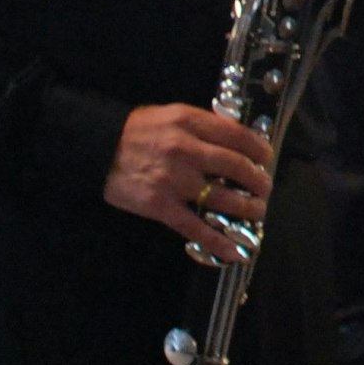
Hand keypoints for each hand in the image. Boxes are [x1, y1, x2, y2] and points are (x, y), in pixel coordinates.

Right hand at [102, 103, 272, 263]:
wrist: (96, 147)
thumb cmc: (136, 130)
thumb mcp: (172, 114)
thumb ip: (203, 124)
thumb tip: (236, 136)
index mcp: (190, 123)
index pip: (237, 135)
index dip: (259, 149)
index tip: (267, 157)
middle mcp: (186, 150)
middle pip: (236, 167)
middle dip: (258, 180)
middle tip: (265, 188)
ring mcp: (174, 180)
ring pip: (223, 198)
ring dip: (248, 209)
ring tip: (258, 212)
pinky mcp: (160, 206)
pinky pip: (196, 227)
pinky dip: (218, 241)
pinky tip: (234, 251)